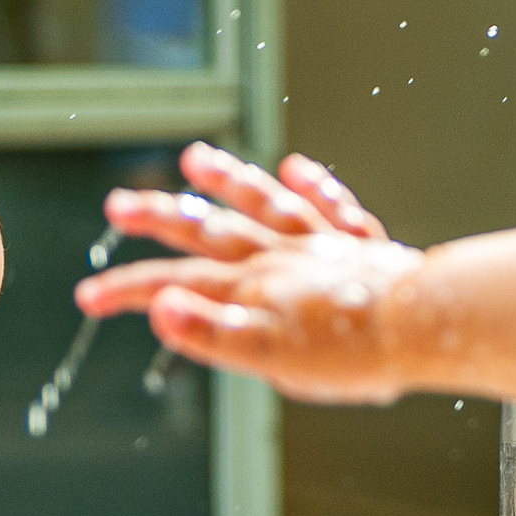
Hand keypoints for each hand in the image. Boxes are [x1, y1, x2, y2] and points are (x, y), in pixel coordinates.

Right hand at [75, 145, 426, 404]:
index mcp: (252, 290)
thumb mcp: (270, 357)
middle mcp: (280, 258)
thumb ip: (211, 333)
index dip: (129, 290)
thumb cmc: (354, 351)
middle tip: (120, 205)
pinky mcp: (359, 247)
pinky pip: (331, 207)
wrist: (424, 326)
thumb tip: (160, 309)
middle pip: (209, 230)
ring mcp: (319, 247)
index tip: (90, 295)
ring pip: (263, 204)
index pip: (175, 287)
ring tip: (194, 159)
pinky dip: (312, 186)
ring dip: (228, 181)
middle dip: (160, 219)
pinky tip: (295, 166)